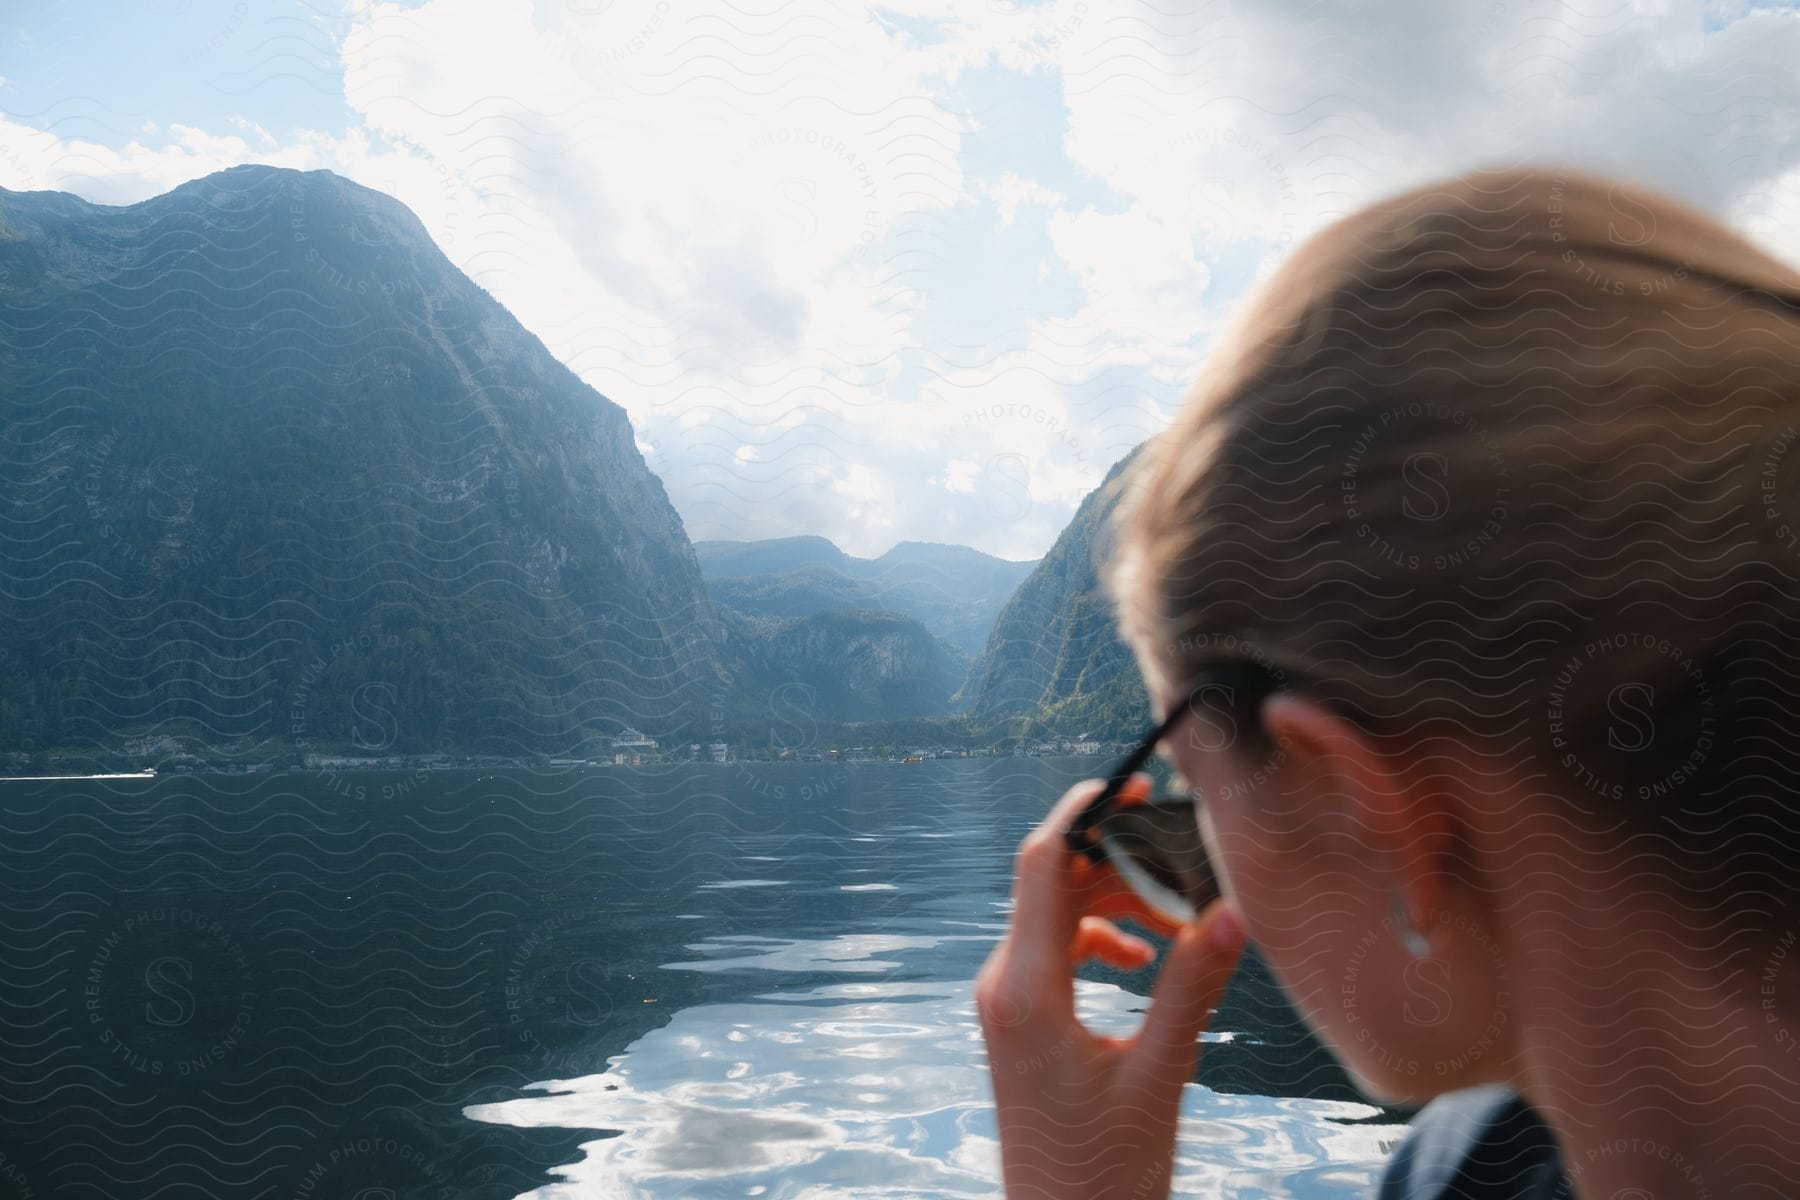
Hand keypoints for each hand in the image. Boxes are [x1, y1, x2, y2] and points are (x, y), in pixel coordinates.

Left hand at [976, 772, 1247, 1199]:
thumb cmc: (1106, 1172)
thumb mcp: (1159, 1074)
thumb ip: (1191, 988)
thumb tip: (1233, 911)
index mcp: (1026, 991)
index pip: (1042, 865)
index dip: (1085, 813)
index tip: (1133, 783)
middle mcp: (1003, 986)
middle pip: (1051, 883)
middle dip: (1118, 861)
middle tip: (1183, 858)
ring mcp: (1005, 1004)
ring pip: (1054, 916)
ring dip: (1115, 903)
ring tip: (1179, 922)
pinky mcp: (1018, 1021)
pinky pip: (1053, 950)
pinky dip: (1100, 939)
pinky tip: (1146, 960)